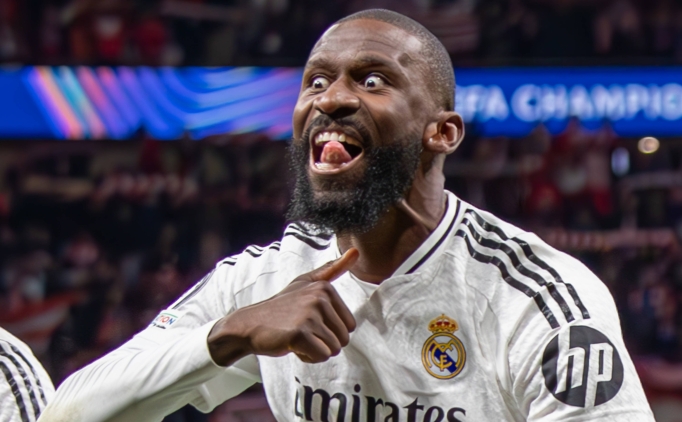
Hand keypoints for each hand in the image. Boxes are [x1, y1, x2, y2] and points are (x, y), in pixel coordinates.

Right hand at [208, 248, 358, 365]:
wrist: (249, 324)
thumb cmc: (281, 307)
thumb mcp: (305, 283)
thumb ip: (331, 269)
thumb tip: (356, 252)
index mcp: (325, 288)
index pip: (349, 325)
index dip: (330, 331)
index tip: (310, 322)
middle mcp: (319, 299)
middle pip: (343, 339)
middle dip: (324, 342)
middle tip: (302, 331)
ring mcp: (308, 316)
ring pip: (333, 349)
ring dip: (315, 350)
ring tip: (297, 337)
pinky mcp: (299, 334)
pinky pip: (321, 356)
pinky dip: (308, 357)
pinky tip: (293, 346)